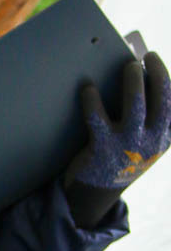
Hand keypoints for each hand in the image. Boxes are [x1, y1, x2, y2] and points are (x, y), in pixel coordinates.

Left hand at [72, 51, 170, 189]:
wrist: (95, 193)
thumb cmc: (119, 156)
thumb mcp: (142, 140)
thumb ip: (146, 115)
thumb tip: (136, 72)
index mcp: (164, 137)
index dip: (166, 79)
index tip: (154, 59)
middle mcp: (151, 141)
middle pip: (160, 100)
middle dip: (156, 74)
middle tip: (145, 57)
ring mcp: (127, 145)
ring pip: (135, 105)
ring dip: (133, 81)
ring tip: (128, 66)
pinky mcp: (102, 149)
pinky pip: (97, 119)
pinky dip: (92, 101)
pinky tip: (88, 88)